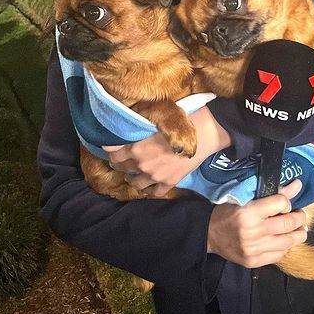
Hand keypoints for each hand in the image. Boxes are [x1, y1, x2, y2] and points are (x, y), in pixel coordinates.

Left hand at [103, 106, 230, 196]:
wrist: (201, 136)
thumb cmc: (178, 124)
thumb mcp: (153, 121)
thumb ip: (137, 128)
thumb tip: (125, 126)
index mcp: (136, 149)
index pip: (113, 155)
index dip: (112, 152)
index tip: (112, 151)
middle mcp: (142, 164)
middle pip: (123, 169)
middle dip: (121, 165)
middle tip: (123, 162)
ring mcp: (154, 176)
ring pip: (136, 184)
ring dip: (134, 179)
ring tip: (135, 175)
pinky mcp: (168, 183)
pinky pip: (155, 192)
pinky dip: (152, 190)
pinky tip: (152, 186)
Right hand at [207, 180, 307, 268]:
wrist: (209, 234)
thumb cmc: (228, 212)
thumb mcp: (246, 198)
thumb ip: (273, 193)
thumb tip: (298, 184)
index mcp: (249, 212)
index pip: (281, 203)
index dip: (287, 202)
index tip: (286, 204)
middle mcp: (253, 231)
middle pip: (288, 223)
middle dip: (299, 218)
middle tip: (299, 215)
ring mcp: (254, 249)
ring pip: (289, 242)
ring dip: (298, 234)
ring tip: (298, 228)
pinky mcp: (254, 261)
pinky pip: (279, 255)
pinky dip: (286, 247)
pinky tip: (283, 240)